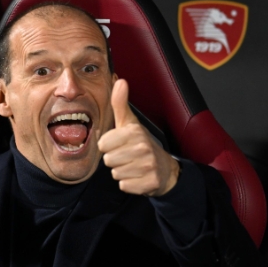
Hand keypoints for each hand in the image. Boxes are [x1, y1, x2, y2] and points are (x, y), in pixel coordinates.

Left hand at [98, 79, 179, 195]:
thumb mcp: (130, 123)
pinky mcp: (149, 183)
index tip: (120, 144)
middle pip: (108, 160)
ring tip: (133, 165)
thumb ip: (120, 103)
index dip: (108, 146)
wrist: (165, 169)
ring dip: (122, 172)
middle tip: (128, 156)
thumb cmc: (141, 144)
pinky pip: (124, 186)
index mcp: (134, 132)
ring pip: (115, 173)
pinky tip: (138, 176)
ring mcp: (147, 166)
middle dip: (115, 160)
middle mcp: (142, 148)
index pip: (102, 144)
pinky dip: (129, 184)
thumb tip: (119, 80)